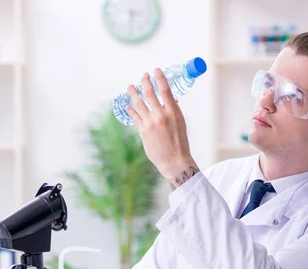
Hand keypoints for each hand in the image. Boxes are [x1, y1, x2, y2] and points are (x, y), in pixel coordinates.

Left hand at [125, 69, 199, 188]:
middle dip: (145, 82)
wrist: (174, 160)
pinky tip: (127, 106)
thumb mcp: (180, 123)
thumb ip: (173, 111)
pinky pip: (135, 117)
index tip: (155, 70)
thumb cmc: (180, 143)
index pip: (165, 90)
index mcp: (173, 112)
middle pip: (150, 94)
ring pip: (139, 104)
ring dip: (133, 94)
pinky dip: (131, 110)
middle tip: (143, 76)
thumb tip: (170, 100)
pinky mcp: (143, 131)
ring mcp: (150, 123)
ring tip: (130, 87)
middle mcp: (161, 115)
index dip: (159, 78)